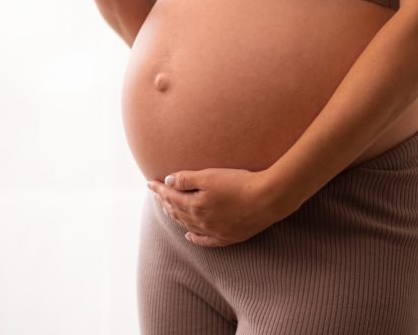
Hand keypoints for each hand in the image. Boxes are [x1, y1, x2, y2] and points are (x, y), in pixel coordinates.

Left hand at [147, 168, 295, 247]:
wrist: (268, 199)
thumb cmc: (239, 183)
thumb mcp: (210, 176)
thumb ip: (186, 179)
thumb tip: (168, 181)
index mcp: (194, 205)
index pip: (170, 196)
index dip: (158, 188)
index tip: (149, 182)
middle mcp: (200, 221)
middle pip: (176, 212)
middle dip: (164, 201)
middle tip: (157, 193)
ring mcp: (214, 231)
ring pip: (188, 226)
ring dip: (175, 217)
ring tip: (168, 209)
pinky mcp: (228, 237)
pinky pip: (205, 241)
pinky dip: (194, 238)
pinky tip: (188, 236)